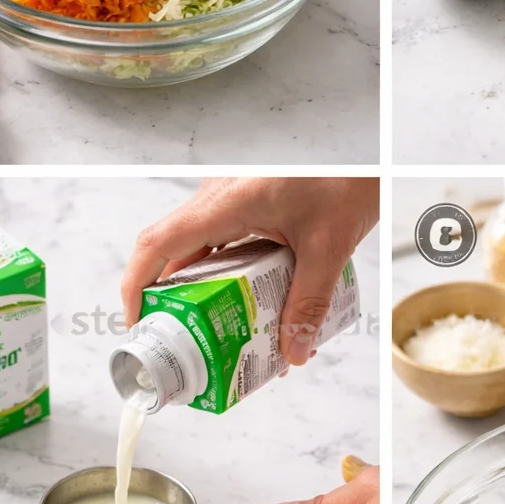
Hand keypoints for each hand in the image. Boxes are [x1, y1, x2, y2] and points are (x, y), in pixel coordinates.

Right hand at [121, 177, 377, 364]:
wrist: (367, 153)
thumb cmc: (347, 180)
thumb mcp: (329, 248)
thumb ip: (309, 303)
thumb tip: (293, 351)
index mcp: (227, 201)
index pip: (159, 243)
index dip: (137, 284)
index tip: (137, 321)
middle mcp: (218, 195)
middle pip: (172, 251)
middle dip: (171, 299)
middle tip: (179, 339)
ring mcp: (229, 197)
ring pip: (195, 247)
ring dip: (199, 288)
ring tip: (214, 329)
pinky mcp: (243, 201)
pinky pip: (218, 240)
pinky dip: (222, 272)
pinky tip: (245, 301)